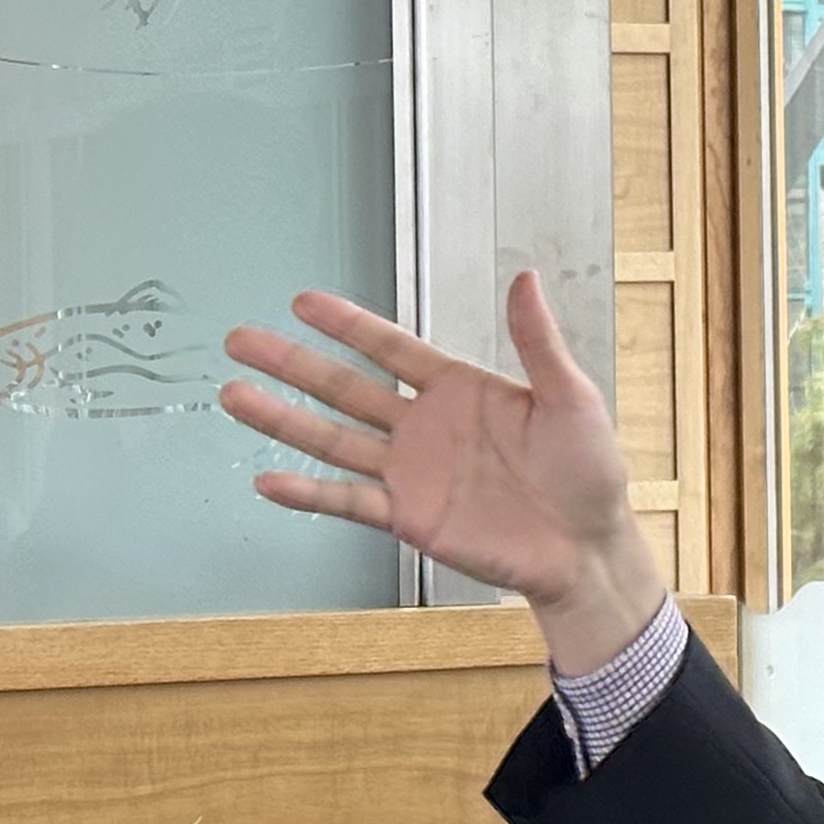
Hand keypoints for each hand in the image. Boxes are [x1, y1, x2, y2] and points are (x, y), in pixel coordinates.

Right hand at [219, 272, 667, 673]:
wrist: (589, 547)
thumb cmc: (589, 471)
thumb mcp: (571, 397)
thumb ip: (538, 342)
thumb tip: (524, 276)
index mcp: (459, 389)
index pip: (391, 347)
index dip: (348, 325)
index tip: (302, 302)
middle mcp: (424, 426)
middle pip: (344, 388)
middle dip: (292, 364)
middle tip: (239, 340)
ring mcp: (411, 472)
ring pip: (333, 440)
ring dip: (283, 421)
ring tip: (234, 395)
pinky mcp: (409, 517)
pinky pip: (349, 502)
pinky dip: (308, 493)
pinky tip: (268, 480)